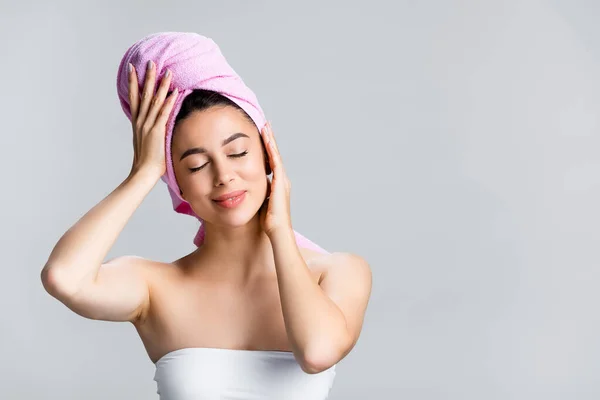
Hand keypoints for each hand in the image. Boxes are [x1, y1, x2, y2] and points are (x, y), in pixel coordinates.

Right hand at [127, 60, 178, 176]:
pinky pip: (164, 113)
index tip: (132, 68)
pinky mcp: (156, 131)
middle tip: (151, 62)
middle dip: (147, 77)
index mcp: (137, 122)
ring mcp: (148, 125)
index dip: (133, 82)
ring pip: (155, 100)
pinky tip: (174, 91)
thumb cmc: (146, 159)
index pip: (134, 97)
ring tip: (166, 71)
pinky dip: (169, 102)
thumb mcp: (144, 140)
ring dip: (161, 85)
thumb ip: (147, 130)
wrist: (143, 171)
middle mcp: (140, 120)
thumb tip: (152, 125)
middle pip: (144, 94)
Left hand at [259, 121, 292, 236]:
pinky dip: (272, 150)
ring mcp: (282, 180)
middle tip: (265, 125)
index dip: (266, 149)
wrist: (277, 231)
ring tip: (266, 127)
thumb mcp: (259, 203)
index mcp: (277, 184)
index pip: (271, 162)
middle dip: (270, 140)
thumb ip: (255, 194)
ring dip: (271, 140)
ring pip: (276, 155)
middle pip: (275, 155)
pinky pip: (275, 161)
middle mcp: (282, 180)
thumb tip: (243, 190)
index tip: (261, 137)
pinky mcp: (280, 182)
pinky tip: (267, 139)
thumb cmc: (268, 222)